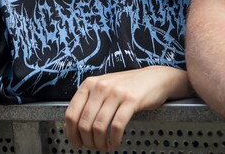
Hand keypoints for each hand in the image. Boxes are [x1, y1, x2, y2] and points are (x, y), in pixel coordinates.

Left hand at [65, 66, 189, 151]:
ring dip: (100, 143)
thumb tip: (73, 126)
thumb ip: (89, 103)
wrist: (154, 78)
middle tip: (93, 147)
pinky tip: (115, 143)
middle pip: (84, 123)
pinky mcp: (131, 100)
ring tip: (104, 147)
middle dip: (87, 141)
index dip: (71, 133)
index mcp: (89, 84)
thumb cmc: (127, 86)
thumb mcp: (103, 88)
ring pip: (99, 126)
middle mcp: (100, 87)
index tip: (76, 142)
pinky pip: (117, 126)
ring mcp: (115, 93)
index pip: (71, 113)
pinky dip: (114, 139)